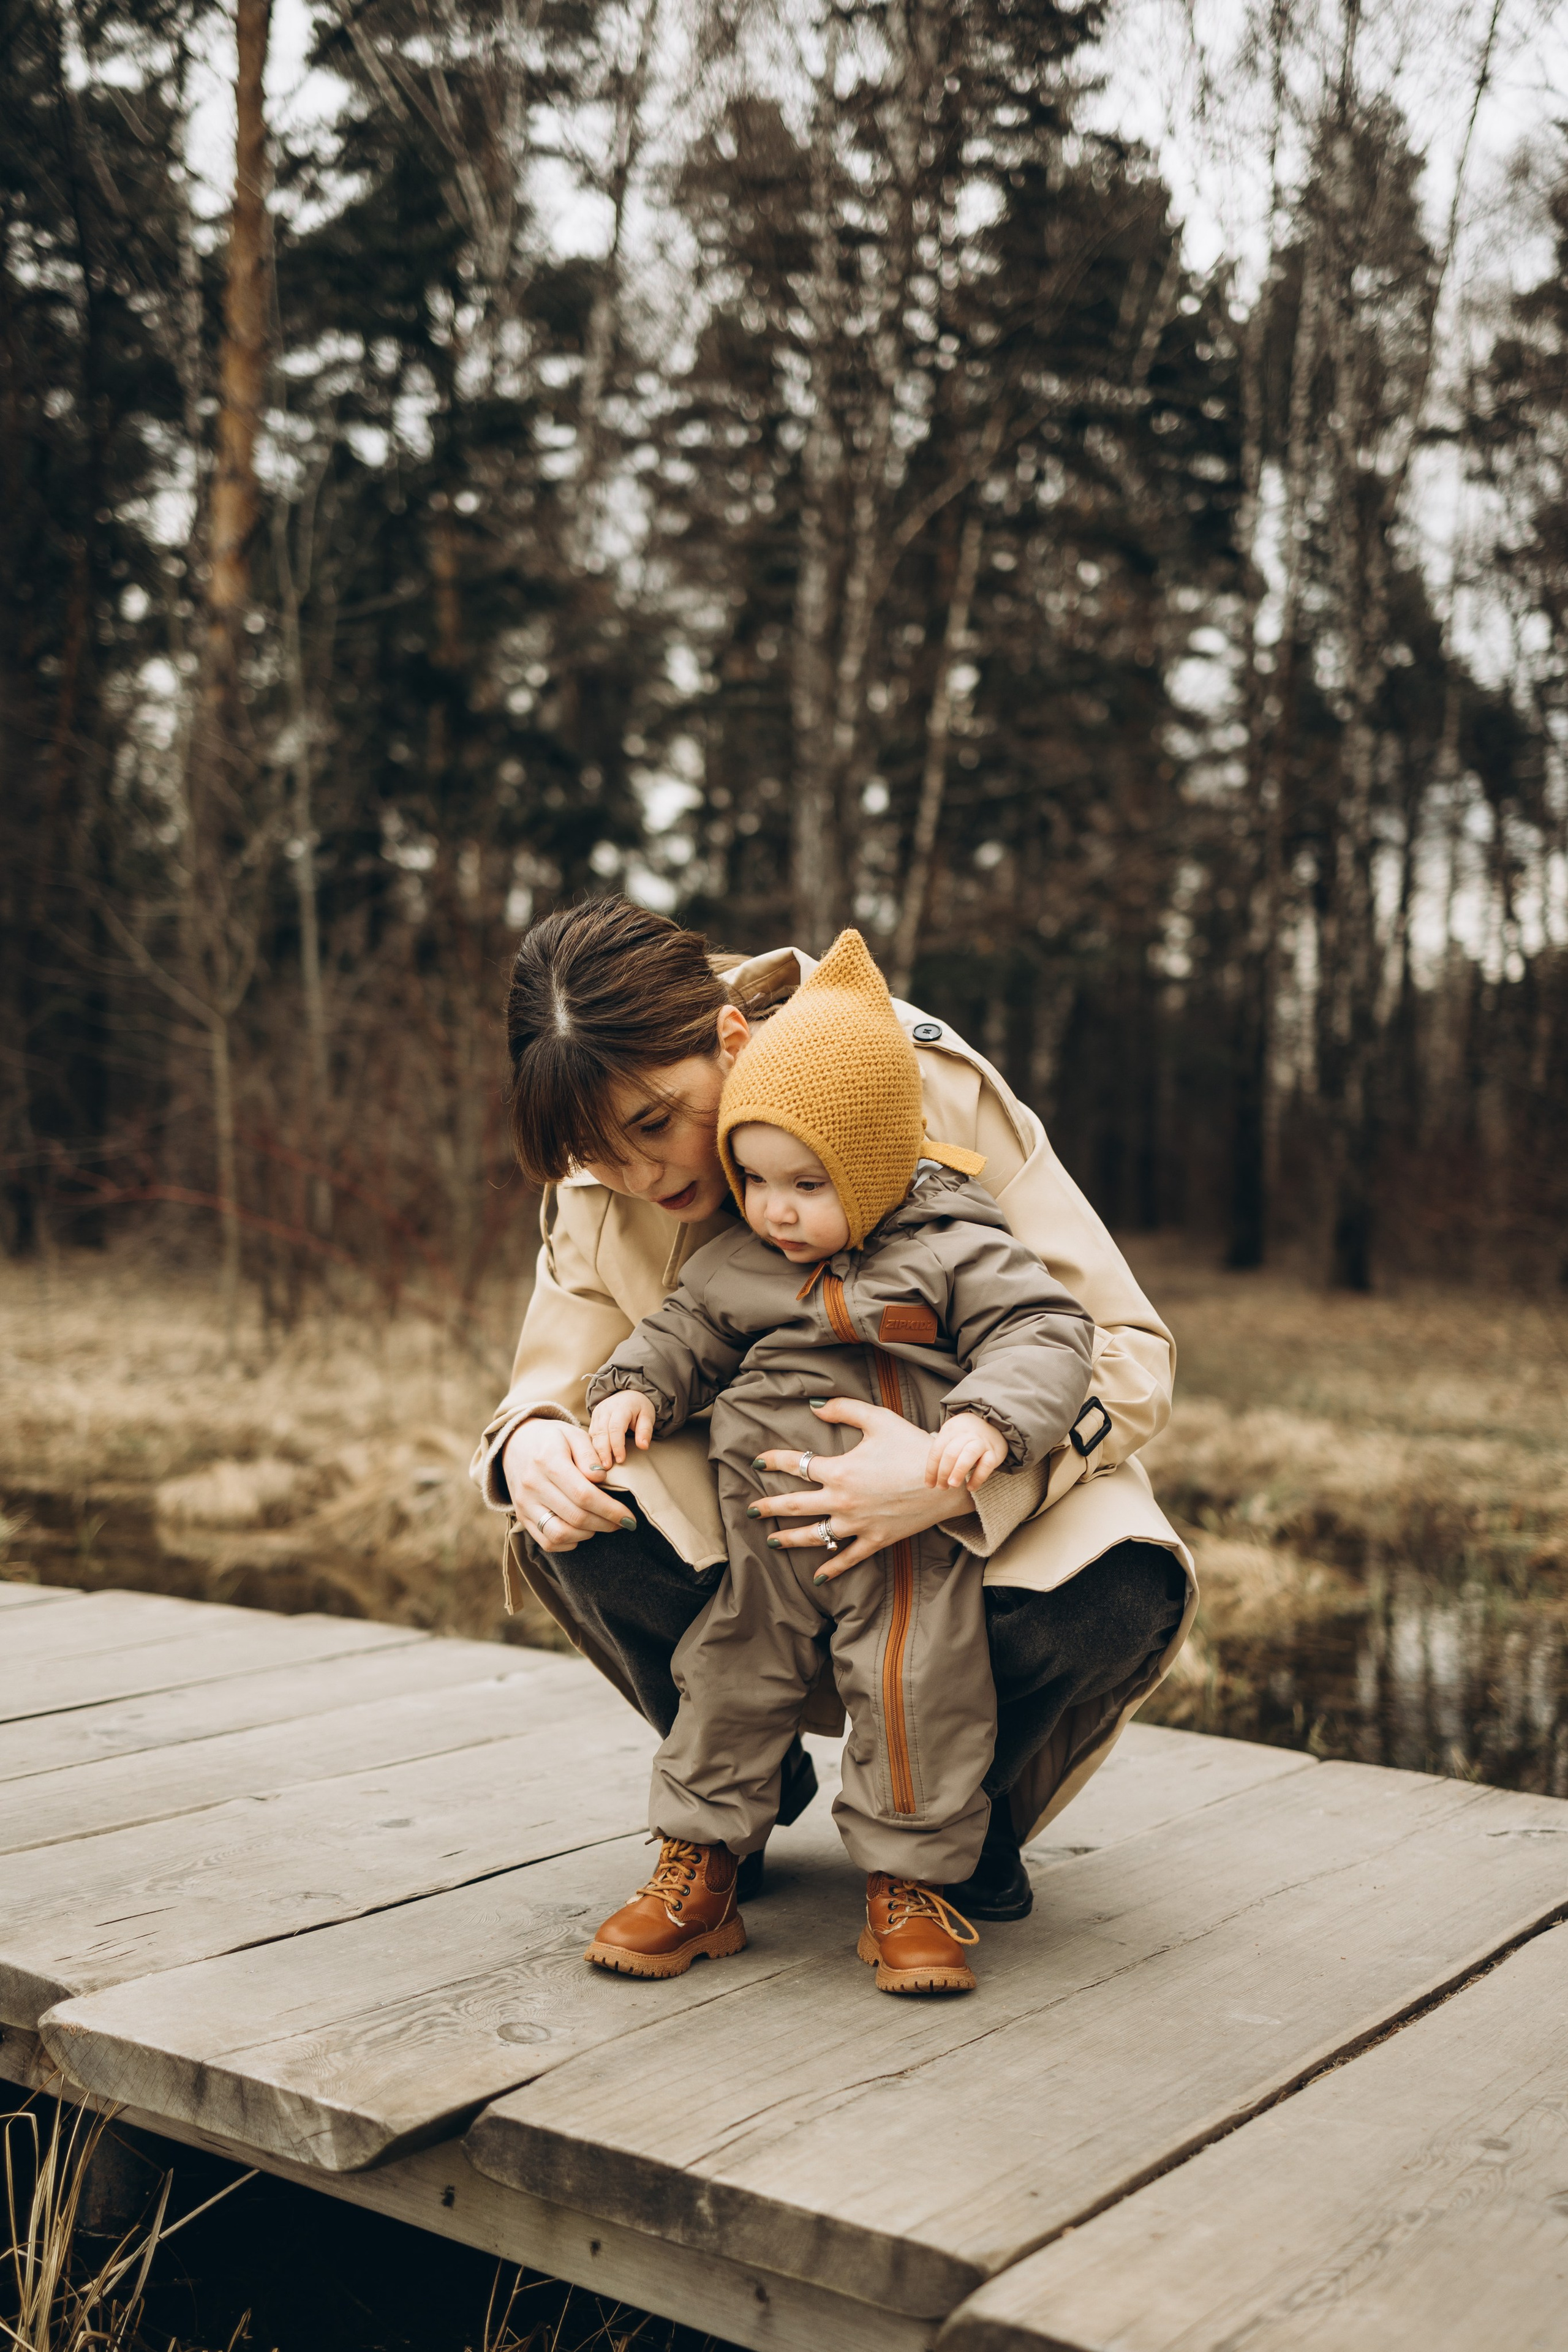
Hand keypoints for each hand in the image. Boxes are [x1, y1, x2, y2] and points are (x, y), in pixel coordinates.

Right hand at [500, 1417, 634, 1552]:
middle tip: (622, 1522)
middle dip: (605, 1524)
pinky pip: (546, 1541)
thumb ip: (590, 1454)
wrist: (515, 1443)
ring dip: (587, 1534)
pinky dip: (568, 1543)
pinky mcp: (521, 1517)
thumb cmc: (551, 1439)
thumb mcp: (573, 1434)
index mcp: (548, 1461)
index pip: (584, 1494)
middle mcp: (533, 1485)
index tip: (629, 1517)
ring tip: (602, 1524)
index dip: (610, 1510)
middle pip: (575, 1516)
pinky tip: (582, 1531)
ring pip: (560, 1534)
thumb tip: (601, 1478)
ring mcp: (525, 1504)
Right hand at [589, 1390, 655, 1468]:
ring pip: (594, 1435)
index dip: (617, 1445)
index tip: (621, 1459)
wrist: (627, 1394)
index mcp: (621, 1407)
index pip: (615, 1428)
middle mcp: (606, 1410)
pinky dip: (593, 1447)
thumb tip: (643, 1446)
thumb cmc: (639, 1407)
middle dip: (603, 1451)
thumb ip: (645, 1431)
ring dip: (597, 1451)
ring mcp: (597, 1414)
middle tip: (606, 1467)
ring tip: (601, 1466)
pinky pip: (591, 1435)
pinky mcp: (593, 1420)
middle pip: (601, 1432)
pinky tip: (596, 1459)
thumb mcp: (647, 1416)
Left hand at [749, 1398, 963, 1582]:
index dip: (774, 1461)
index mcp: (840, 1470)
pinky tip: (817, 1577)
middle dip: (769, 1507)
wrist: (948, 1481)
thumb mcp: (878, 1419)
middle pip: (795, 1506)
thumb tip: (814, 1407)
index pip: (797, 1465)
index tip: (758, 1461)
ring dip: (790, 1538)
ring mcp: (857, 1524)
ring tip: (773, 1540)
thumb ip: (843, 1410)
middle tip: (752, 1510)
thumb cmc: (913, 1446)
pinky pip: (847, 1558)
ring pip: (814, 1536)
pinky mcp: (875, 1540)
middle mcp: (842, 1501)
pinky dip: (831, 1569)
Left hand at [926, 1412, 1007, 1491]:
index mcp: (951, 1431)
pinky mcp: (995, 1451)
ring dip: (958, 1471)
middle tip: (942, 1487)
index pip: (937, 1450)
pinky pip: (986, 1465)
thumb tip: (932, 1479)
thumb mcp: (952, 1437)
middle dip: (943, 1472)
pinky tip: (971, 1487)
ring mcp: (981, 1442)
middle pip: (951, 1452)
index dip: (931, 1469)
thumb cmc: (967, 1436)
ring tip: (953, 1485)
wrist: (994, 1424)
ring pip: (968, 1454)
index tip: (929, 1484)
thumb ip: (942, 1453)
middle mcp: (966, 1434)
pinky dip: (978, 1478)